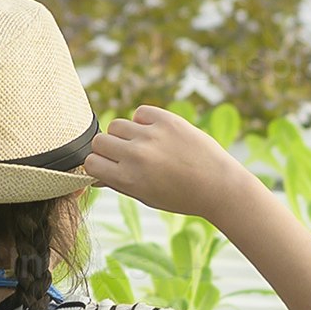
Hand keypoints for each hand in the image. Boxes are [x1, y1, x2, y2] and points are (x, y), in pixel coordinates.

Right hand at [85, 105, 261, 222]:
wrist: (219, 186)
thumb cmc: (182, 197)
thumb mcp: (146, 197)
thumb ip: (118, 183)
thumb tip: (95, 174)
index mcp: (128, 179)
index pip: (91, 163)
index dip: (98, 165)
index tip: (109, 167)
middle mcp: (136, 155)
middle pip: (99, 141)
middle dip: (108, 149)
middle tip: (124, 156)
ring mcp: (151, 135)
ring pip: (117, 125)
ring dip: (125, 135)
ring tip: (143, 145)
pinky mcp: (167, 120)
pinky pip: (140, 112)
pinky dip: (143, 121)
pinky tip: (156, 133)